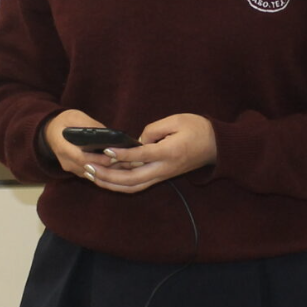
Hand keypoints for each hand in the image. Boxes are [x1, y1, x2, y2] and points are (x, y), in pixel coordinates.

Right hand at [44, 109, 115, 177]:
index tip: (113, 155)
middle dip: (106, 165)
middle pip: (89, 168)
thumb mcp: (75, 117)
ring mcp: (71, 168)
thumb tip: (106, 132)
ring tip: (122, 163)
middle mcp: (66, 161)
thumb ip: (89, 124)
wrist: (50, 132)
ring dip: (106, 169)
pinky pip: (91, 173)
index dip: (98, 159)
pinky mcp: (76, 170)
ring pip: (91, 173)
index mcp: (63, 147)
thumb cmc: (64, 122)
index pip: (81, 158)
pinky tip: (115, 163)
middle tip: (123, 160)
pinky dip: (102, 169)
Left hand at [80, 114, 216, 194]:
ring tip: (92, 175)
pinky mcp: (161, 176)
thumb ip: (154, 129)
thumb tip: (137, 140)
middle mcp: (164, 168)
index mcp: (170, 152)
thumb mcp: (177, 120)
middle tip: (89, 167)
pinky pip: (138, 185)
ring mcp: (163, 175)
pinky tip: (106, 178)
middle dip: (108, 175)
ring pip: (133, 186)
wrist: (217, 146)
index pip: (142, 155)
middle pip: (132, 178)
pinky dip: (120, 184)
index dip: (123, 154)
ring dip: (111, 183)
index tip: (106, 150)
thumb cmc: (198, 129)